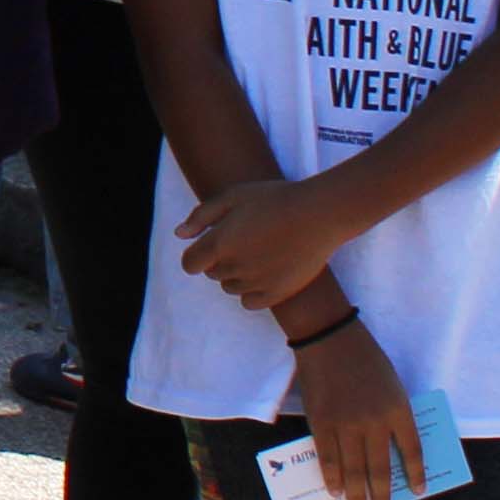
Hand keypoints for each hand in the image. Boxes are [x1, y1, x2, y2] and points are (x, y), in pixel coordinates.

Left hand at [176, 173, 346, 305]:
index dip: (196, 256)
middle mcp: (234, 267)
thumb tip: (180, 235)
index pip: (190, 264)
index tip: (209, 246)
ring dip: (235, 275)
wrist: (319, 214)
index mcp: (218, 244)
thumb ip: (202, 216)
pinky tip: (263, 274)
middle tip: (242, 241)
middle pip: (212, 274)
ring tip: (257, 254)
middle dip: (219, 260)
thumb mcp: (233, 196)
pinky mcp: (277, 293)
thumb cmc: (275, 199)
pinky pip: (250, 303)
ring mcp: (256, 282)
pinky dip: (252, 292)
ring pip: (230, 287)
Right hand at [288, 319, 423, 499]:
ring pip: (353, 468)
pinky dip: (331, 476)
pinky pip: (328, 457)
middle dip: (382, 494)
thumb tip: (390, 447)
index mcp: (399, 410)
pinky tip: (335, 490)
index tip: (417, 491)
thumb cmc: (366, 359)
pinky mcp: (321, 422)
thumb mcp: (392, 385)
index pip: (412, 451)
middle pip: (380, 467)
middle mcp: (375, 422)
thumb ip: (394, 415)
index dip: (415, 474)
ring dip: (356, 493)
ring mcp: (346, 424)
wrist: (330, 339)